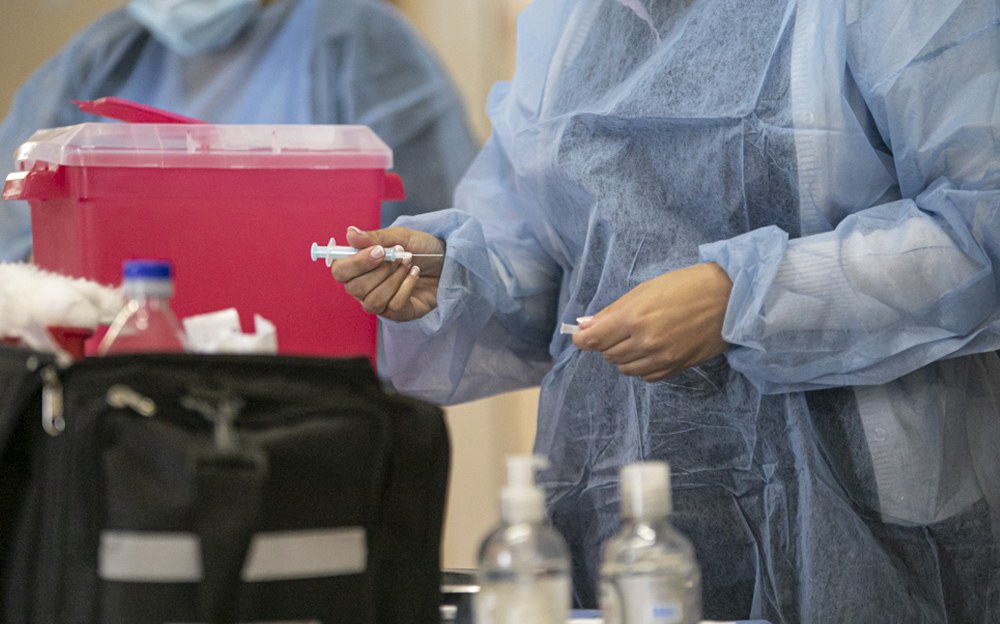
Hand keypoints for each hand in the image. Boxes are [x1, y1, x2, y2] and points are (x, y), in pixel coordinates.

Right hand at [329, 225, 444, 320]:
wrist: (451, 262)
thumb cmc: (424, 249)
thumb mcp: (401, 237)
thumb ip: (375, 237)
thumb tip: (349, 233)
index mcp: (361, 266)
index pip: (340, 271)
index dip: (355, 263)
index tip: (378, 251)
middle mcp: (366, 286)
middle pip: (354, 288)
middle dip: (380, 270)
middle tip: (401, 255)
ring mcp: (381, 302)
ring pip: (373, 300)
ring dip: (394, 279)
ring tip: (410, 263)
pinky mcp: (399, 313)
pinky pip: (393, 306)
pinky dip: (406, 287)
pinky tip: (416, 275)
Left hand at [573, 262, 732, 381]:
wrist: (730, 298)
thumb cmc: (687, 285)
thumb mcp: (645, 290)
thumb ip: (612, 310)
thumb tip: (585, 325)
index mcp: (634, 318)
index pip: (593, 340)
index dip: (582, 339)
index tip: (580, 336)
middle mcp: (645, 342)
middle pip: (607, 354)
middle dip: (605, 343)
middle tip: (616, 329)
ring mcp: (661, 358)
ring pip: (625, 368)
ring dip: (622, 356)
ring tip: (635, 338)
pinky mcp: (675, 367)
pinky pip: (646, 376)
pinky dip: (640, 366)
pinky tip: (649, 350)